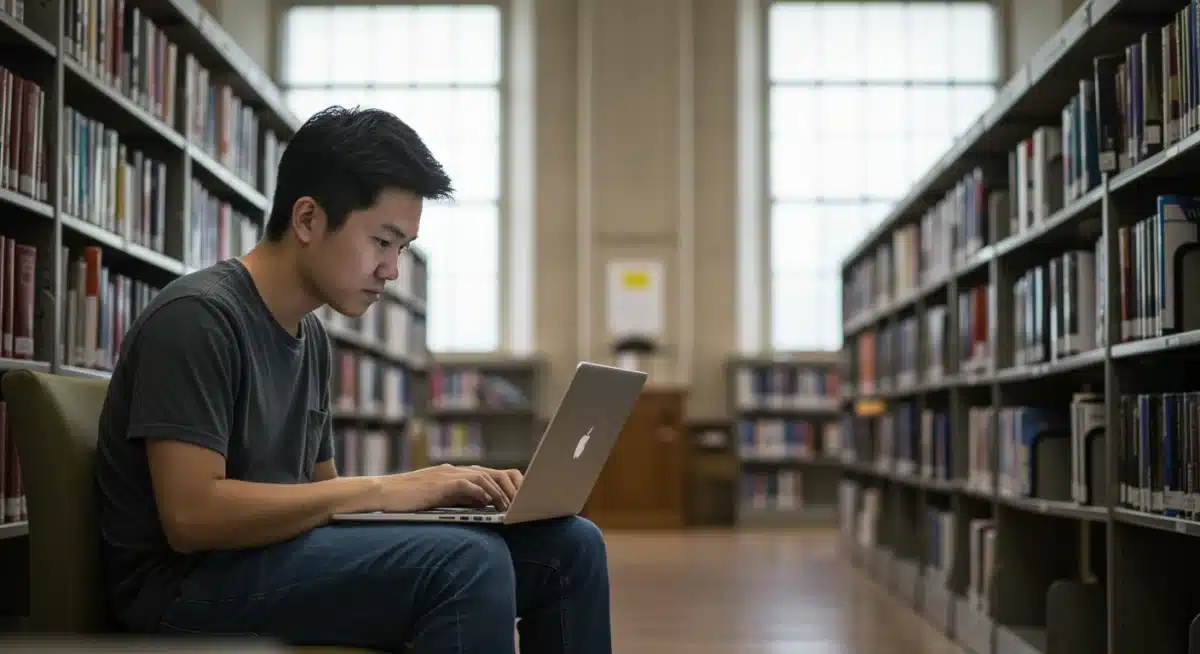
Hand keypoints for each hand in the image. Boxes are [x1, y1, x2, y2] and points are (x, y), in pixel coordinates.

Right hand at [377, 464, 523, 511]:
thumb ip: (458, 498)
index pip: (489, 474)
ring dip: (500, 494)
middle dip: (510, 488)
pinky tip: (488, 503)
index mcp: (454, 473)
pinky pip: (467, 484)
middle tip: (521, 504)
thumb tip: (483, 504)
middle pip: (493, 473)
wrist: (382, 494)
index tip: (518, 499)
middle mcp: (453, 470)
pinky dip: (481, 493)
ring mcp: (447, 475)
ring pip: (484, 478)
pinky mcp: (440, 483)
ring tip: (509, 507)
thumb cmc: (407, 500)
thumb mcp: (438, 498)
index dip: (506, 485)